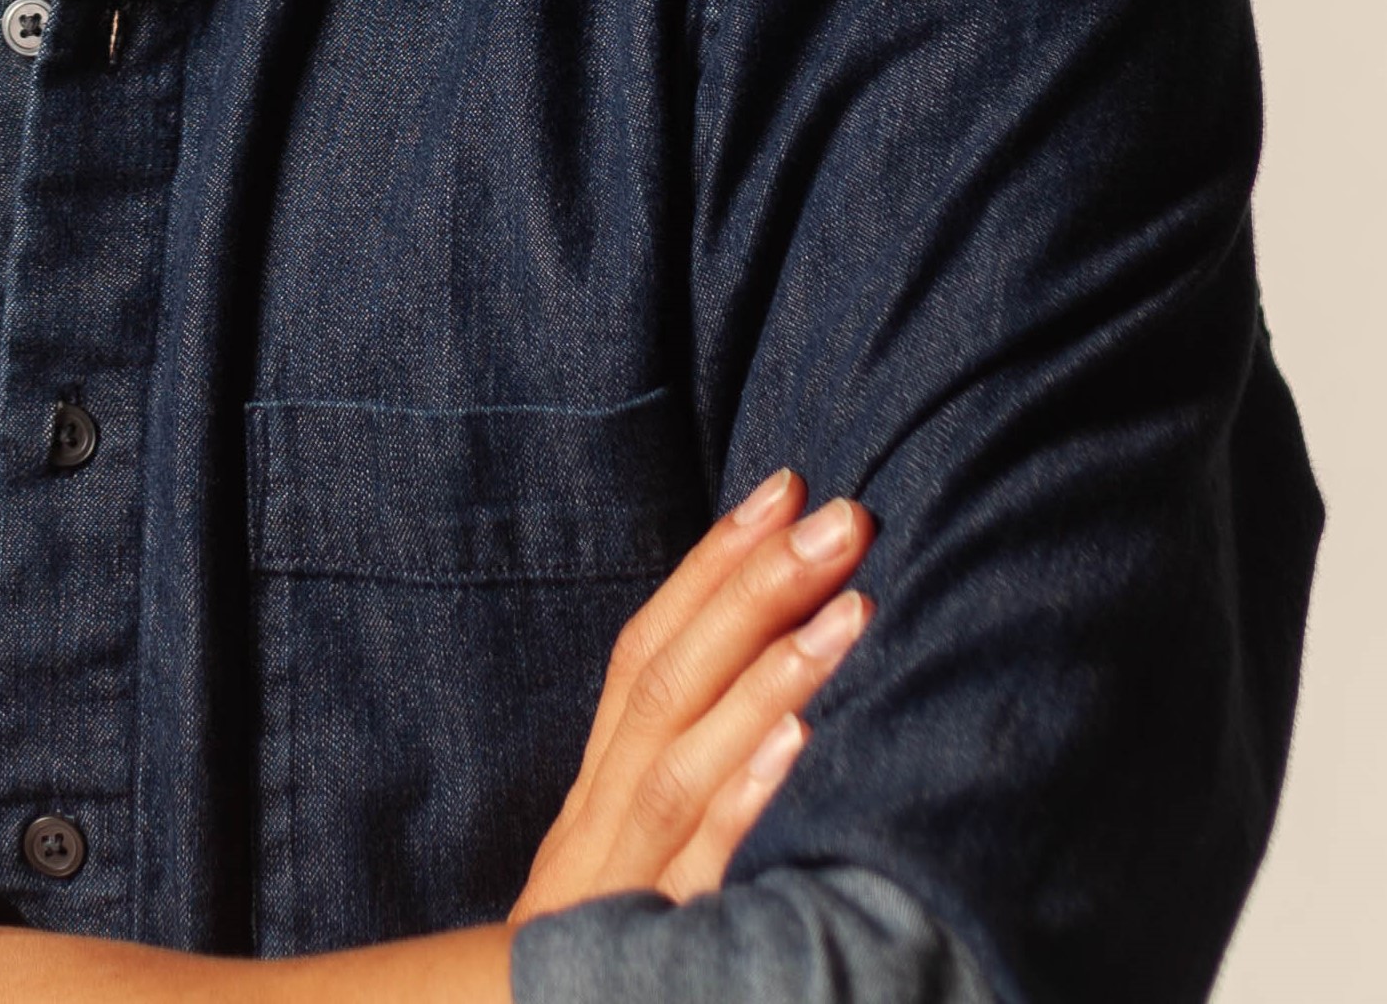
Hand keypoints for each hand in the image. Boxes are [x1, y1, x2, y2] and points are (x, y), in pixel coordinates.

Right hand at [509, 468, 874, 922]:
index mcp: (597, 804)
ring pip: (683, 760)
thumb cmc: (593, 979)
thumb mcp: (625, 895)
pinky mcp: (648, 954)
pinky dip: (745, 800)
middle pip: (665, 684)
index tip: (778, 487)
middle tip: (840, 507)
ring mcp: (622, 894)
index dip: (707, 569)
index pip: (645, 659)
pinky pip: (702, 873)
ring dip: (768, 670)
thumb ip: (676, 803)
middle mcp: (600, 831)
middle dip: (751, 585)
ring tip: (848, 599)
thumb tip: (772, 718)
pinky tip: (800, 743)